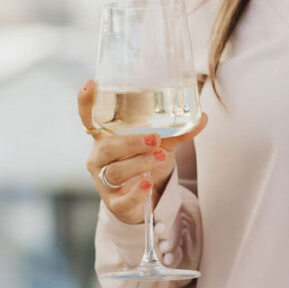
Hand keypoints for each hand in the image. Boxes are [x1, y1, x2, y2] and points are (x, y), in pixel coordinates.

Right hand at [78, 82, 206, 226]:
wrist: (144, 198)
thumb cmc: (144, 163)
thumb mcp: (161, 144)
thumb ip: (178, 131)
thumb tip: (202, 116)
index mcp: (105, 138)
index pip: (89, 118)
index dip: (86, 103)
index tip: (90, 84)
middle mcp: (99, 158)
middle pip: (107, 148)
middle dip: (131, 143)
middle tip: (155, 139)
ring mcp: (103, 181)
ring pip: (115, 172)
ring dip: (139, 163)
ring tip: (160, 157)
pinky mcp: (114, 203)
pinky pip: (122, 199)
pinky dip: (136, 192)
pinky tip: (148, 184)